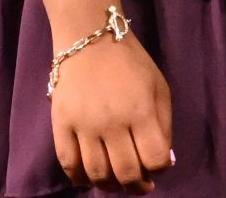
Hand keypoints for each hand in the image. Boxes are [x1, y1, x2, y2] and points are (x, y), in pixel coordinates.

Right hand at [51, 31, 172, 192]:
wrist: (91, 42)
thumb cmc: (131, 64)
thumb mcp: (159, 87)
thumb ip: (163, 124)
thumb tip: (164, 161)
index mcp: (142, 111)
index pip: (154, 158)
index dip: (159, 169)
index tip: (158, 168)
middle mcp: (113, 122)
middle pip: (125, 171)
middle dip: (136, 185)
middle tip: (140, 186)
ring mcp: (84, 126)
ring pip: (97, 173)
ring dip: (109, 185)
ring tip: (117, 184)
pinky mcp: (61, 126)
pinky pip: (69, 164)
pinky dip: (79, 179)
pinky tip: (89, 179)